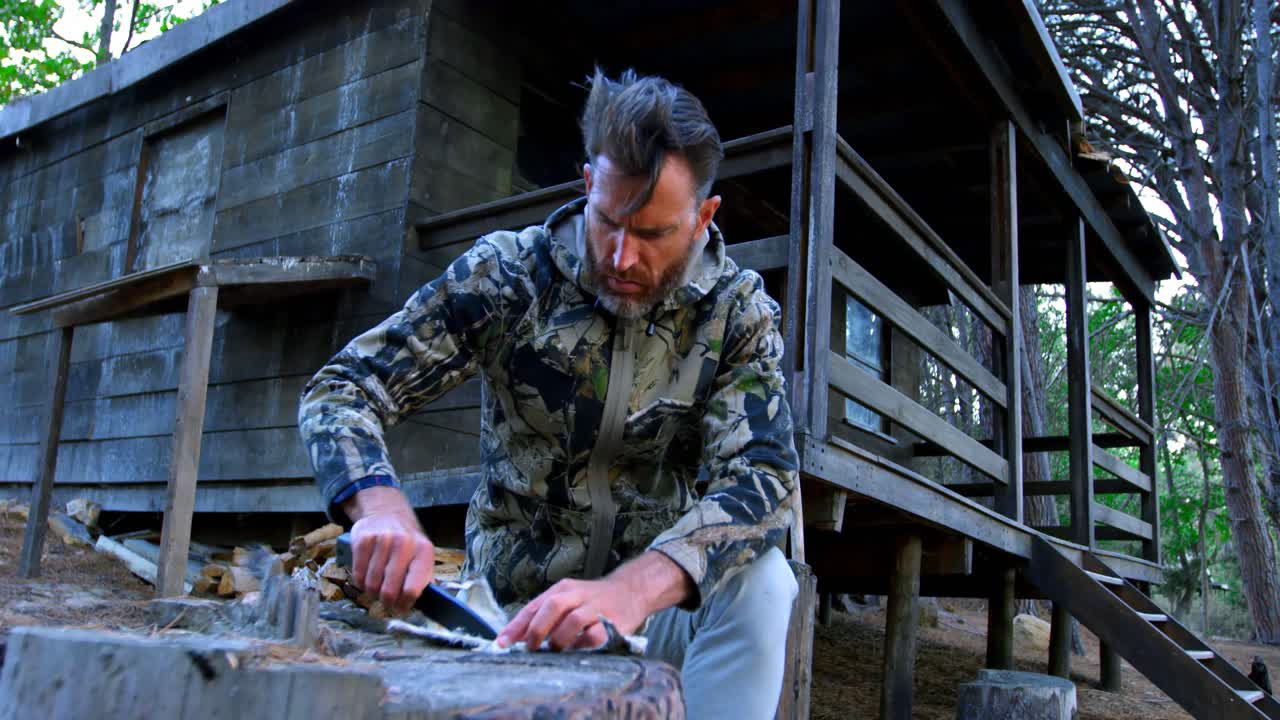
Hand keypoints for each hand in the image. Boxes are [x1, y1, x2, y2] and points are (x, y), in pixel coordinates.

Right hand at [342, 486, 433, 614]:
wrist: (387, 514)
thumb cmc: (406, 543)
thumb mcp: (421, 556)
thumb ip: (424, 579)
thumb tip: (427, 605)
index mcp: (424, 551)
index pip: (413, 589)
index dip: (405, 604)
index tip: (401, 608)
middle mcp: (404, 543)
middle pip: (389, 590)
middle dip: (387, 602)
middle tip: (387, 601)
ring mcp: (382, 540)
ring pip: (372, 584)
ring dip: (373, 592)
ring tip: (378, 587)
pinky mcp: (363, 540)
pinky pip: (358, 575)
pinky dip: (361, 582)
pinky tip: (367, 577)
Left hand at [496, 576, 645, 650]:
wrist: (631, 591)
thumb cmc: (593, 600)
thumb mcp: (567, 600)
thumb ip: (544, 616)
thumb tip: (518, 637)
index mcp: (562, 589)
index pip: (534, 606)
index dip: (516, 626)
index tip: (501, 643)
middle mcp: (577, 595)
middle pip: (552, 607)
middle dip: (537, 630)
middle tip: (530, 648)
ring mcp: (595, 608)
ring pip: (572, 621)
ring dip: (559, 640)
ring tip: (555, 650)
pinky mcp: (612, 623)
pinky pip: (593, 636)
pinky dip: (581, 645)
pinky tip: (578, 650)